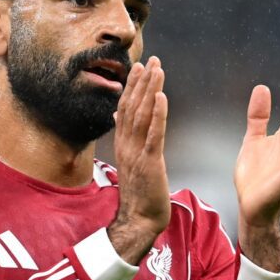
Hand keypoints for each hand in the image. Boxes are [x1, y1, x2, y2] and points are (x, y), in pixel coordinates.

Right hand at [108, 56, 169, 264]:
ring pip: (142, 115)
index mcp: (123, 143)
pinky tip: (162, 98)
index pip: (126, 109)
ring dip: (150, 91)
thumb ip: (125, 137)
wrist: (139, 219)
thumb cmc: (139, 192)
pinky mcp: (149, 162)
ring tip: (158, 71)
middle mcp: (127, 144)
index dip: (133, 86)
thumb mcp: (130, 160)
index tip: (140, 67)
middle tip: (152, 60)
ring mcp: (136, 152)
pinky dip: (158, 114)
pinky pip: (154, 134)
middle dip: (143, 82)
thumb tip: (117, 117)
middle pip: (133, 107)